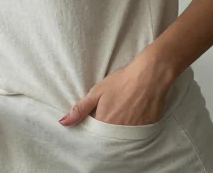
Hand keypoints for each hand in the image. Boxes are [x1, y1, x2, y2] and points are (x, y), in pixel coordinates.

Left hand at [58, 53, 175, 125]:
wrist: (150, 75)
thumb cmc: (121, 82)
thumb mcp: (96, 93)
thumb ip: (80, 109)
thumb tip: (62, 122)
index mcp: (105, 124)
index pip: (94, 134)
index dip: (93, 127)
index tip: (95, 119)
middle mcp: (120, 132)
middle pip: (108, 137)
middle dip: (106, 129)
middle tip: (110, 114)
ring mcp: (135, 131)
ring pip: (123, 136)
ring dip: (119, 128)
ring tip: (122, 112)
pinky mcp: (148, 128)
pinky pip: (137, 133)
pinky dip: (133, 127)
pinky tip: (134, 114)